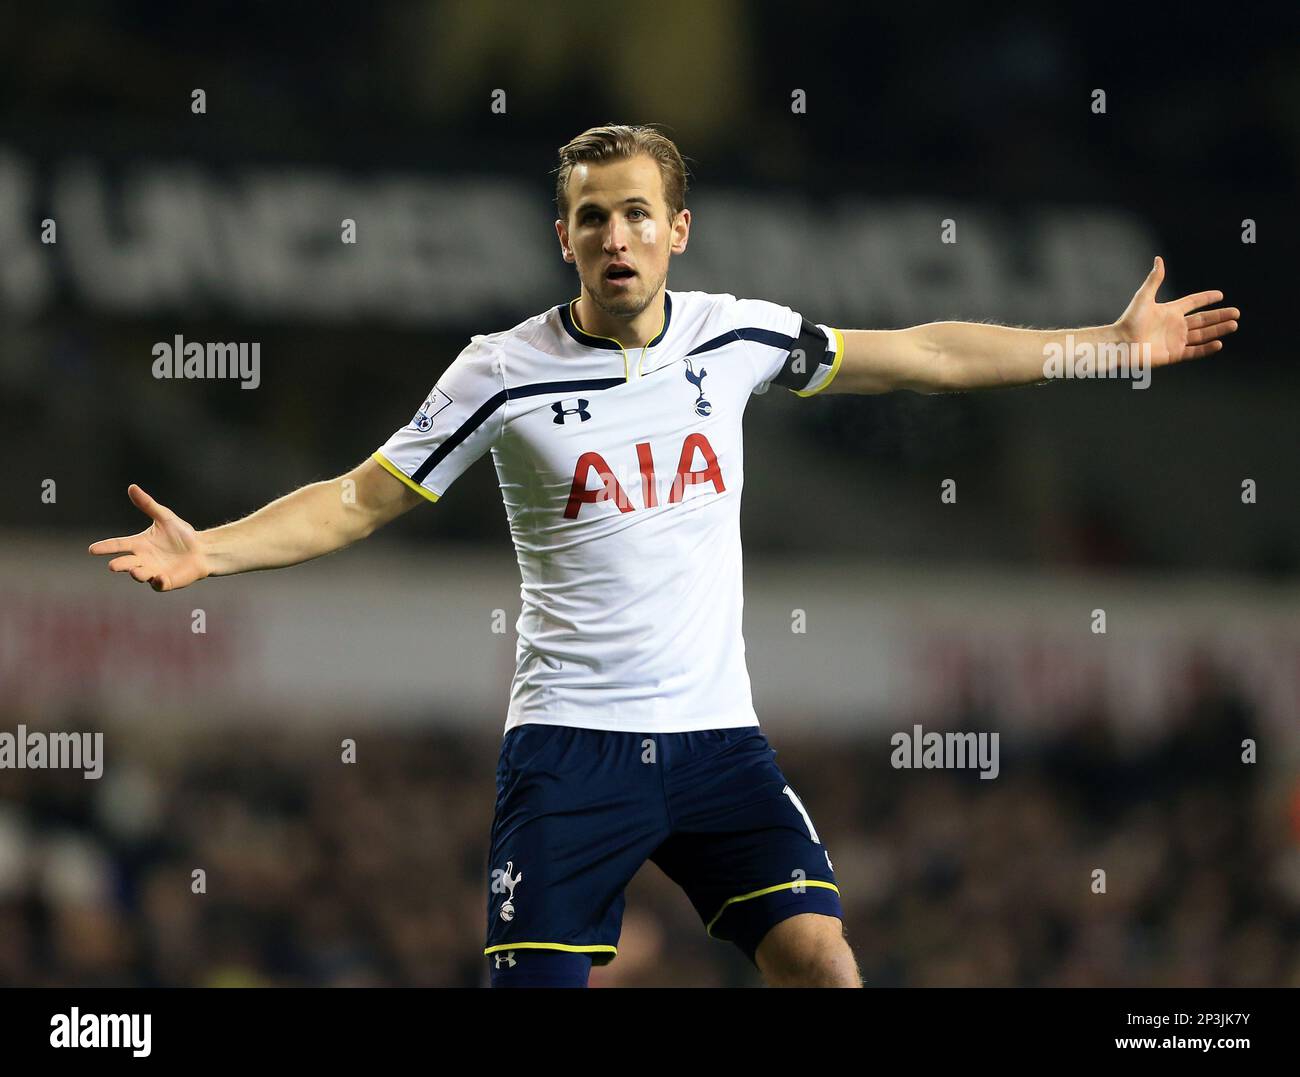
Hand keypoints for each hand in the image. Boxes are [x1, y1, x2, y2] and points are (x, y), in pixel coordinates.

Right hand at [88, 485, 209, 591]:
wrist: (202, 549)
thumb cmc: (181, 534)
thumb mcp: (164, 516)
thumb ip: (147, 504)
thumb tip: (132, 487)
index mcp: (139, 544)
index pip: (118, 545)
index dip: (105, 547)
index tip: (92, 549)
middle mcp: (142, 560)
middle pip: (126, 563)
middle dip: (120, 565)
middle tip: (113, 566)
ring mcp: (153, 572)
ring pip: (141, 575)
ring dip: (138, 574)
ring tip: (135, 572)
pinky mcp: (166, 582)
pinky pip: (160, 584)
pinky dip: (158, 582)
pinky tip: (159, 578)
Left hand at [1115, 256, 1239, 366]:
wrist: (1121, 343)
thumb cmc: (1129, 320)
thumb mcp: (1144, 297)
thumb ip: (1154, 280)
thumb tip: (1159, 259)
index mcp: (1170, 311)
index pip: (1193, 303)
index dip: (1206, 298)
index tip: (1220, 295)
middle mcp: (1175, 326)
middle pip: (1203, 320)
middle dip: (1220, 316)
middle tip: (1236, 313)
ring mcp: (1175, 340)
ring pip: (1203, 335)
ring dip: (1218, 329)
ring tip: (1234, 324)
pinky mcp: (1174, 354)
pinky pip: (1194, 351)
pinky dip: (1207, 348)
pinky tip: (1219, 343)